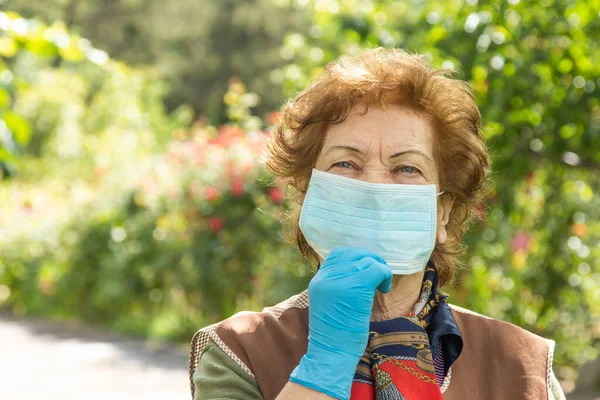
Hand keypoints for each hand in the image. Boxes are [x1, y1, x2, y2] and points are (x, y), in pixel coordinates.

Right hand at [289, 247, 392, 399]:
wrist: (331, 353)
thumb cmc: (335, 335)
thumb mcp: (330, 304)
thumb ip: (338, 285)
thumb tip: (360, 271)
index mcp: (318, 280)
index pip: (339, 254)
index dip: (356, 258)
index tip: (367, 272)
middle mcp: (326, 277)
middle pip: (353, 253)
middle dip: (370, 260)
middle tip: (379, 276)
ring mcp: (340, 280)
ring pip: (367, 260)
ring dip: (379, 270)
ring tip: (382, 286)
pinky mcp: (356, 287)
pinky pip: (376, 269)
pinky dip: (385, 275)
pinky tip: (385, 289)